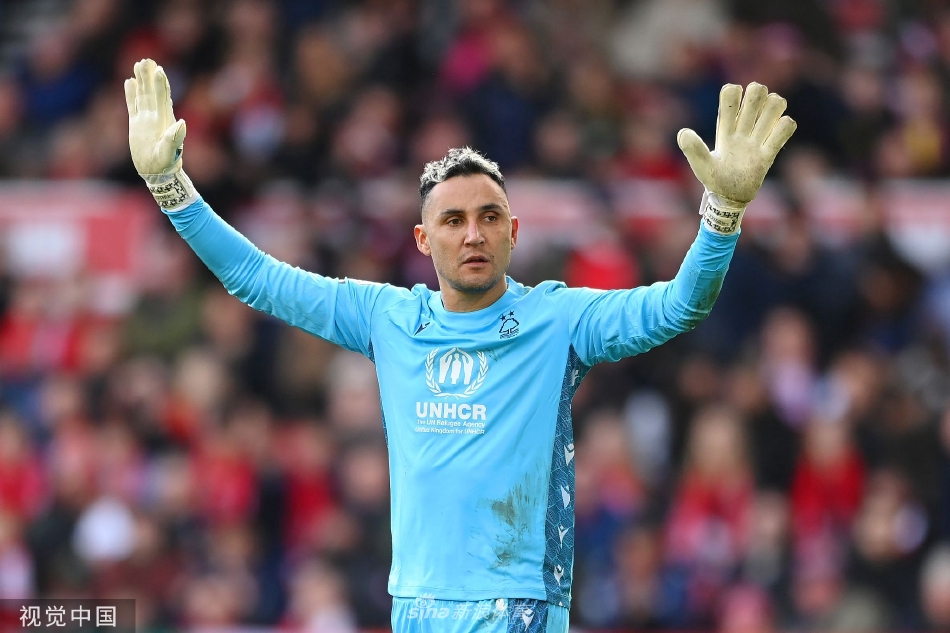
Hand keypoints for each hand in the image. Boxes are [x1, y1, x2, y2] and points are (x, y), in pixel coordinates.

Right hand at [125, 58, 196, 209]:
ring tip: (138, 65)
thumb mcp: (170, 152)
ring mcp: (145, 120)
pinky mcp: (136, 125)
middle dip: (150, 76)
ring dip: (141, 81)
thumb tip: (181, 122)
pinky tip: (129, 82)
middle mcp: (155, 117)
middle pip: (152, 92)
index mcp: (164, 121)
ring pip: (143, 96)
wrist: (157, 174)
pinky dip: (131, 94)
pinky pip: (132, 105)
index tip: (159, 70)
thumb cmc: (165, 165)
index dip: (161, 84)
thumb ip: (175, 138)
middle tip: (147, 60)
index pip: (162, 98)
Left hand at [677, 82, 796, 233]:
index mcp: (725, 129)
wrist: (730, 199)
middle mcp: (742, 129)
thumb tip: (683, 132)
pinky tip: (776, 135)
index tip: (731, 107)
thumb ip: (693, 149)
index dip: (733, 93)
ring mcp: (757, 139)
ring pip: (774, 104)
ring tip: (765, 125)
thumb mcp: (701, 165)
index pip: (730, 96)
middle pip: (756, 93)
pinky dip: (785, 126)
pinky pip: (786, 127)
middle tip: (750, 114)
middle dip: (756, 95)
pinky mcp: (769, 152)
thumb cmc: (714, 180)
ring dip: (773, 108)